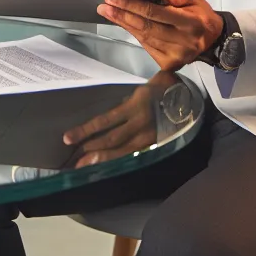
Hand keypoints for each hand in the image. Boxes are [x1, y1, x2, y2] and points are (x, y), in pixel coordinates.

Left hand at [62, 73, 176, 167]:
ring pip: (122, 151)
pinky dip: (119, 161)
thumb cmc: (158, 89)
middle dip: (90, 150)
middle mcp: (140, 122)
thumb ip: (123, 105)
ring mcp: (149, 135)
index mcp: (134, 105)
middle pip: (110, 139)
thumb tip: (106, 122)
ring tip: (85, 167)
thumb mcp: (138, 91)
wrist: (187, 96)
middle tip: (73, 161)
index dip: (85, 131)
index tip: (68, 138)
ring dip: (102, 159)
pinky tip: (108, 166)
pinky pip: (134, 155)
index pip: (104, 121)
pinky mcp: (155, 143)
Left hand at [97, 0, 222, 71]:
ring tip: (110, 13)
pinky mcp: (169, 64)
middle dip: (122, 15)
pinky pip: (146, 46)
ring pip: (143, 38)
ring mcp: (176, 55)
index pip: (155, 12)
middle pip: (146, 27)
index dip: (132, 5)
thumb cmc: (202, 17)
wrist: (214, 39)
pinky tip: (125, 25)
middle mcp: (183, 41)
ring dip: (124, 24)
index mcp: (190, 22)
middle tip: (105, 6)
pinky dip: (135, 34)